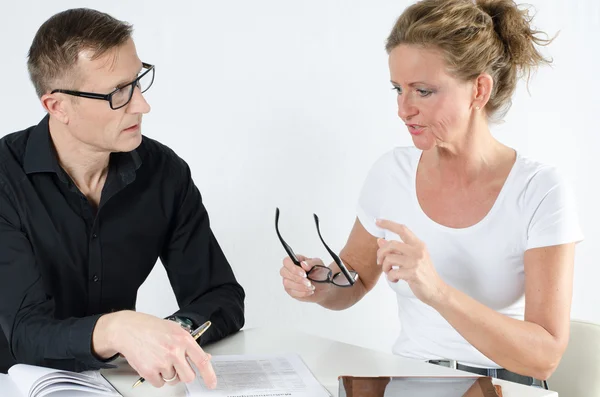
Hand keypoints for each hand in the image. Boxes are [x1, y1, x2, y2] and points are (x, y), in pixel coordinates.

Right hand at [94, 311, 216, 388]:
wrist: (127, 329)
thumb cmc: (150, 328)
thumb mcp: (175, 330)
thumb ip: (190, 345)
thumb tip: (204, 357)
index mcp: (183, 339)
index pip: (202, 361)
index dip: (209, 375)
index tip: (211, 383)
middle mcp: (174, 351)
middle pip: (188, 376)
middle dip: (184, 375)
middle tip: (176, 367)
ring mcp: (161, 362)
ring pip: (173, 380)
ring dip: (168, 374)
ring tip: (159, 359)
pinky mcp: (149, 371)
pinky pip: (159, 384)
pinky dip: (157, 378)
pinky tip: (152, 364)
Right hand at [280, 255, 330, 302]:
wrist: (324, 287)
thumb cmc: (320, 274)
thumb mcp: (319, 265)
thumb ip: (311, 263)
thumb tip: (303, 264)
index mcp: (295, 261)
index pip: (287, 261)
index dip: (293, 267)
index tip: (304, 273)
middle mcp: (289, 270)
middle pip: (284, 272)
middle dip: (297, 278)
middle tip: (308, 282)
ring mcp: (288, 281)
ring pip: (287, 283)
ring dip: (300, 286)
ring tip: (311, 287)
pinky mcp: (291, 291)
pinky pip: (292, 292)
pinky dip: (302, 292)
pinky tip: (310, 291)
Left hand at [375, 219, 447, 305]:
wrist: (437, 290)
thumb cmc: (424, 274)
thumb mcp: (412, 258)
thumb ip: (397, 250)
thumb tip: (380, 241)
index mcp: (418, 245)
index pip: (402, 229)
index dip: (388, 224)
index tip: (377, 221)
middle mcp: (418, 251)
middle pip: (391, 244)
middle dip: (381, 253)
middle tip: (379, 261)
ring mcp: (416, 262)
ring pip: (389, 259)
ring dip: (385, 267)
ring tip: (389, 272)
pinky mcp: (413, 273)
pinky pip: (393, 273)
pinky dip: (390, 277)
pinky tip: (395, 279)